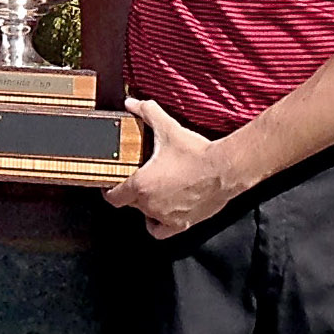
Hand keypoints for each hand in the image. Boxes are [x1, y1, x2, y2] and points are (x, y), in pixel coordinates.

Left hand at [103, 98, 244, 238]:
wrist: (224, 169)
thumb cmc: (195, 152)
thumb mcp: (168, 128)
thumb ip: (147, 113)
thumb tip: (132, 102)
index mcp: (140, 185)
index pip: (113, 197)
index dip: (109, 191)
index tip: (111, 186)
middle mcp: (149, 205)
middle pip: (130, 204)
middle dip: (132, 193)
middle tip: (141, 180)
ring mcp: (165, 216)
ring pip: (146, 216)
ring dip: (147, 207)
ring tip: (154, 193)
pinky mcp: (181, 224)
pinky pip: (162, 231)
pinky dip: (160, 224)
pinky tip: (164, 213)